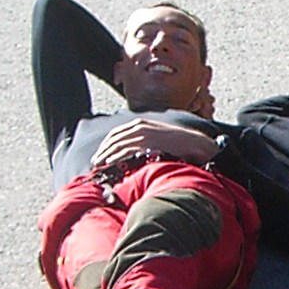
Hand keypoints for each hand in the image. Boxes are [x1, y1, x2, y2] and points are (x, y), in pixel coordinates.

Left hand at [94, 118, 217, 166]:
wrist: (194, 143)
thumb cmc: (177, 143)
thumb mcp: (157, 136)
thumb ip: (144, 140)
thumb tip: (133, 152)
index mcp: (140, 123)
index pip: (116, 133)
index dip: (106, 145)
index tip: (100, 155)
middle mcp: (139, 126)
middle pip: (113, 139)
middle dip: (102, 151)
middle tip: (95, 162)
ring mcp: (143, 134)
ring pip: (117, 144)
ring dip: (106, 155)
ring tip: (99, 165)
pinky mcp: (147, 142)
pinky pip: (127, 150)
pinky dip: (116, 157)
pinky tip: (110, 164)